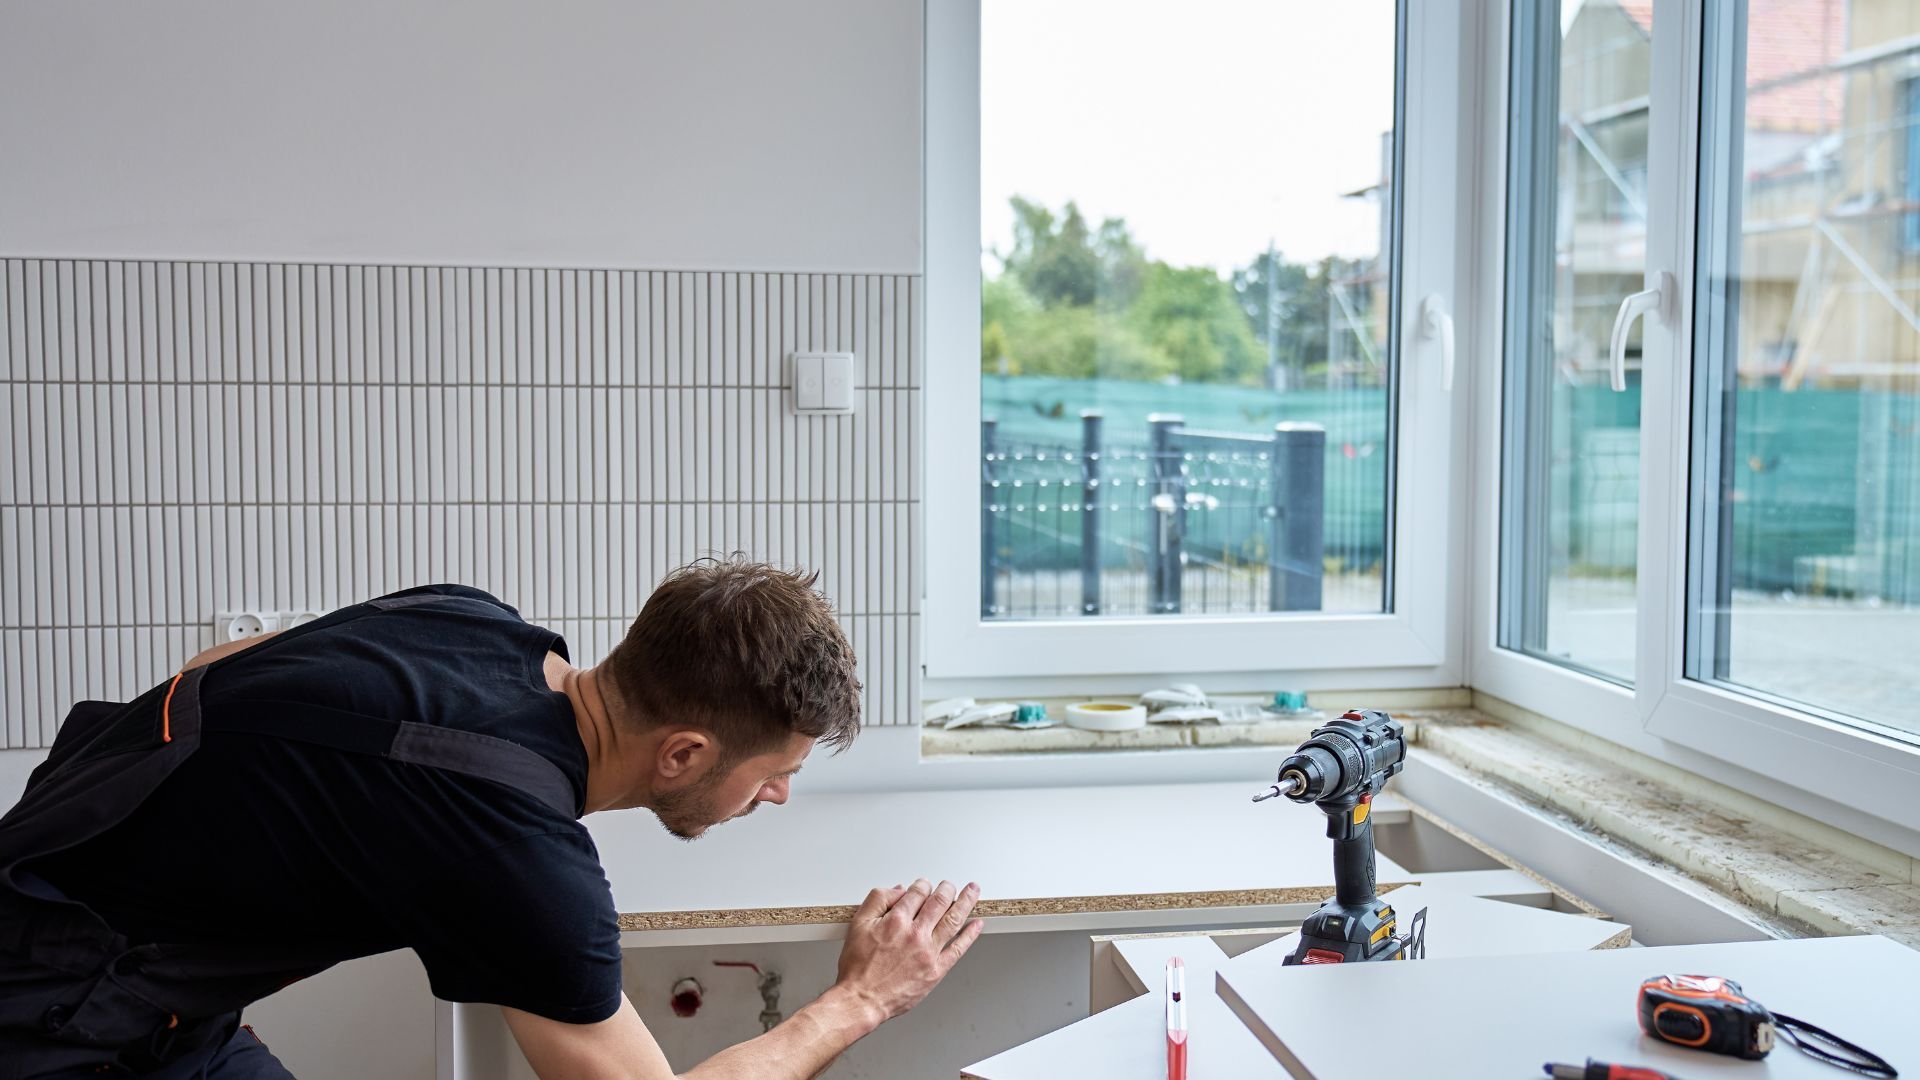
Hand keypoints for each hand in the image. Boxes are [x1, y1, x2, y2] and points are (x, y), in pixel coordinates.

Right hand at [834, 879, 983, 1020]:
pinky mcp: (936, 970)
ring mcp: (929, 952)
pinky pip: (958, 949)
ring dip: (966, 902)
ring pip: (953, 920)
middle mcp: (916, 934)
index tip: (924, 885)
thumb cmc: (858, 967)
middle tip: (950, 885)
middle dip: (947, 889)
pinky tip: (976, 925)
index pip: (918, 893)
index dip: (923, 885)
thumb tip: (898, 891)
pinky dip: (970, 935)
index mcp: (897, 921)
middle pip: (939, 902)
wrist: (862, 1000)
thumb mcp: (858, 924)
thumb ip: (877, 901)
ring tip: (973, 891)